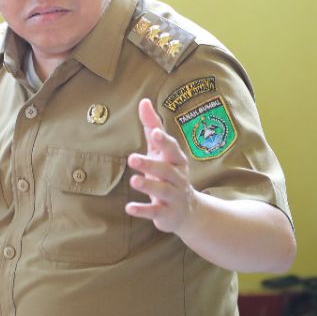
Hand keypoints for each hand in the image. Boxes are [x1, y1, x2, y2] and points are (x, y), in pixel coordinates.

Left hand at [125, 98, 195, 233]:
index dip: (164, 141)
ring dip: (149, 185)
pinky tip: (129, 208)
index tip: (154, 132)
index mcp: (176, 160)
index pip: (172, 149)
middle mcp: (178, 178)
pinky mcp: (166, 214)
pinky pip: (155, 212)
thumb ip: (152, 127)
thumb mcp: (161, 151)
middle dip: (151, 164)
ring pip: (163, 190)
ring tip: (134, 180)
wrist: (187, 212)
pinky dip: (143, 210)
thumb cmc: (169, 173)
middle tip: (132, 158)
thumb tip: (144, 101)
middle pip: (166, 170)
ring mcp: (173, 197)